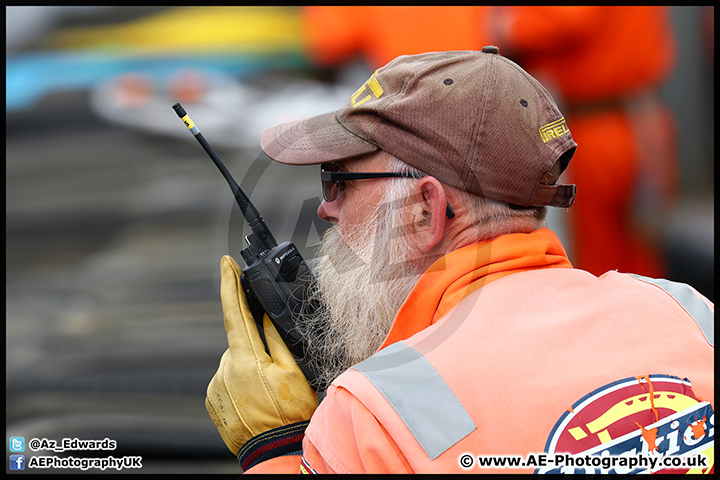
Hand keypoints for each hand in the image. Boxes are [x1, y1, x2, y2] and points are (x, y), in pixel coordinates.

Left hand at [206, 255, 317, 456]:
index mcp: (245, 359)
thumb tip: (264, 314)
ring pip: (234, 361)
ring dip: (250, 366)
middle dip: (256, 346)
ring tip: (269, 392)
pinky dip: (241, 382)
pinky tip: (257, 399)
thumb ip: (275, 339)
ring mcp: (215, 387)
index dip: (230, 284)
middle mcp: (223, 370)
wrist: (275, 453)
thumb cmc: (291, 414)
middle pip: (239, 342)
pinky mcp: (212, 401)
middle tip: (276, 370)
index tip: (226, 262)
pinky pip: (227, 380)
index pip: (234, 312)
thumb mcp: (293, 371)